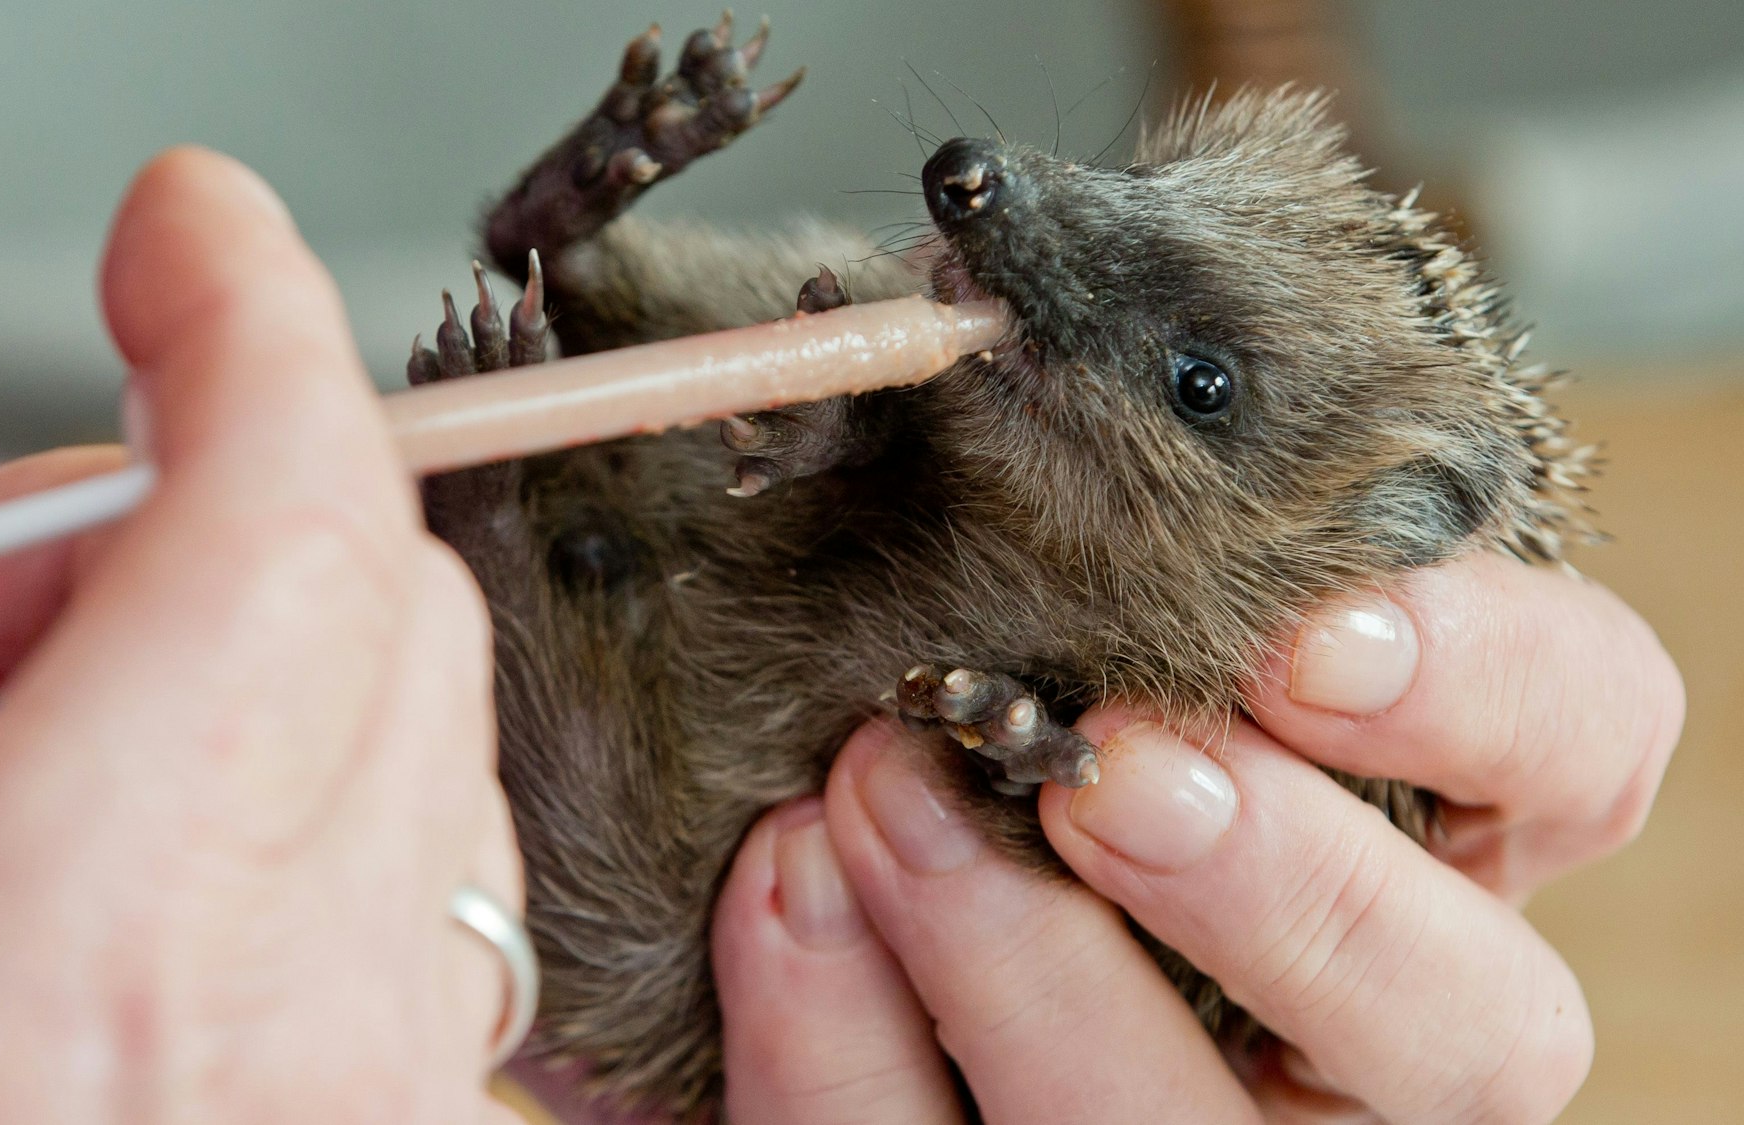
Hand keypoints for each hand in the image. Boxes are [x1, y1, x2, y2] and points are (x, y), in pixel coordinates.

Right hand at [0, 150, 525, 1122]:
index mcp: (92, 958)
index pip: (283, 521)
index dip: (245, 328)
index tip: (187, 241)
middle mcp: (299, 1035)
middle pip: (384, 609)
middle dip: (191, 508)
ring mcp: (380, 1103)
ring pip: (431, 752)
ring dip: (257, 666)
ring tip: (43, 742)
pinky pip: (434, 915)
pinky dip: (311, 819)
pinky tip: (155, 882)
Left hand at [712, 552, 1681, 1122]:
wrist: (811, 837)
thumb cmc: (976, 664)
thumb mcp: (1073, 580)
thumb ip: (1110, 524)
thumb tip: (1003, 344)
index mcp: (1423, 823)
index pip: (1581, 752)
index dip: (1496, 697)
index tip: (1319, 634)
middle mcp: (1363, 1015)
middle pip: (1471, 1028)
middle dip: (1293, 897)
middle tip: (1114, 762)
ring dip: (1031, 967)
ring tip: (870, 792)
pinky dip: (840, 1034)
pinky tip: (779, 887)